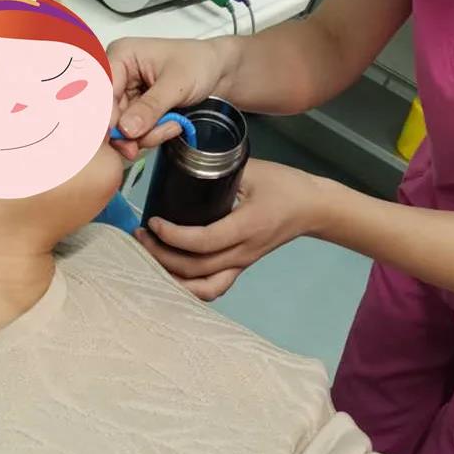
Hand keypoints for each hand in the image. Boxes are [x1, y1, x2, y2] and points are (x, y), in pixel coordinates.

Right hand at [107, 37, 226, 159]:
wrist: (219, 73)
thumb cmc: (200, 63)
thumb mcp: (177, 83)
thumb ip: (151, 106)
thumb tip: (126, 129)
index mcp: (122, 56)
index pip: (101, 88)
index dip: (106, 113)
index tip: (120, 132)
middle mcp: (118, 76)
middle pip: (107, 112)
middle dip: (131, 131)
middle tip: (154, 136)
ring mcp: (126, 95)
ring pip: (121, 128)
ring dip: (146, 135)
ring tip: (173, 125)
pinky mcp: (136, 112)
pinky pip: (134, 133)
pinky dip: (152, 135)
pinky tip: (172, 125)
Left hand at [135, 159, 325, 299]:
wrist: (313, 207)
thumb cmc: (285, 185)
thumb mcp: (253, 170)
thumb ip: (221, 170)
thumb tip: (185, 165)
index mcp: (246, 226)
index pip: (203, 241)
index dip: (173, 236)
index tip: (152, 221)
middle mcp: (243, 251)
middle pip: (196, 268)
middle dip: (161, 255)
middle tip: (140, 235)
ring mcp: (243, 263)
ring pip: (204, 287)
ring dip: (173, 277)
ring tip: (150, 256)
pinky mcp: (243, 265)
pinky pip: (215, 287)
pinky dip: (190, 288)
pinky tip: (172, 274)